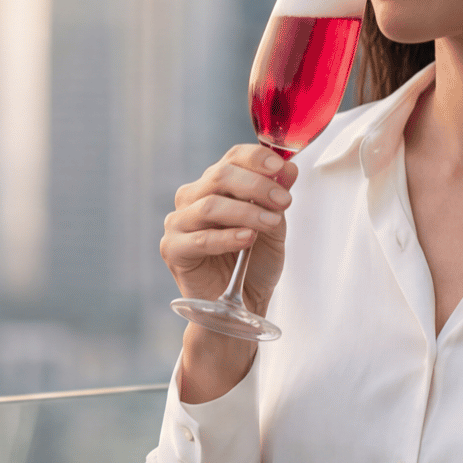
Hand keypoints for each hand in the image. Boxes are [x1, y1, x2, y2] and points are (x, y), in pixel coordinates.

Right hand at [161, 144, 297, 400]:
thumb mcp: (274, 227)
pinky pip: (198, 239)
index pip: (233, 157)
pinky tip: (247, 238)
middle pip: (220, 176)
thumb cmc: (255, 263)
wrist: (243, 305)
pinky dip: (226, 237)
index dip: (256, 158)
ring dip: (245, 212)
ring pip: (210, 206)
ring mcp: (179, 222)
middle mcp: (193, 197)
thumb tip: (289, 169)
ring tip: (270, 224)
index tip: (280, 167)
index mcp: (216, 185)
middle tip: (283, 200)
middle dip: (256, 186)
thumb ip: (276, 198)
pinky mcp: (173, 249)